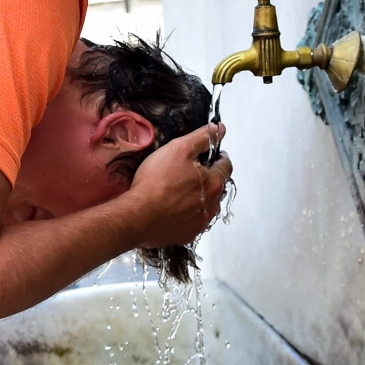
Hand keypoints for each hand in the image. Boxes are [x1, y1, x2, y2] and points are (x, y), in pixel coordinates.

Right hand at [123, 123, 231, 248]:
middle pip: (217, 187)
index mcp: (214, 183)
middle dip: (208, 178)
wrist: (137, 216)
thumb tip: (220, 129)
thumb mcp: (178, 149)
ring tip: (179, 192)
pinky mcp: (188, 235)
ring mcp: (201, 222)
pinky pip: (193, 221)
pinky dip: (188, 214)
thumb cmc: (156, 181)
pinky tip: (173, 208)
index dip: (219, 157)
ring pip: (207, 206)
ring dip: (199, 197)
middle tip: (189, 172)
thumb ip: (202, 138)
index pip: (226, 166)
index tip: (210, 155)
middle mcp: (213, 205)